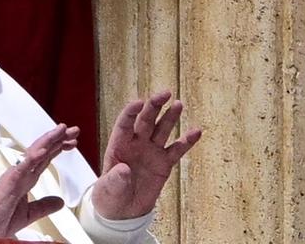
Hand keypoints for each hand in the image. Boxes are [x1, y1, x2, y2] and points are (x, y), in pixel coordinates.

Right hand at [0, 123, 78, 237]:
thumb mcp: (29, 213)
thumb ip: (44, 205)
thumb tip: (60, 202)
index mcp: (26, 179)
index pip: (45, 159)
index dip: (58, 148)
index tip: (72, 142)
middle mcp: (21, 173)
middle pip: (42, 151)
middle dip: (58, 139)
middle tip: (73, 130)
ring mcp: (15, 176)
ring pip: (34, 153)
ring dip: (48, 141)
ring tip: (61, 130)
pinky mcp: (9, 183)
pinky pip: (22, 168)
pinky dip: (32, 158)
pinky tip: (43, 150)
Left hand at [93, 90, 201, 219]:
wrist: (122, 210)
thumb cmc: (110, 196)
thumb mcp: (108, 189)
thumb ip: (115, 179)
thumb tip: (123, 169)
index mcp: (118, 146)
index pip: (124, 124)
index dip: (131, 112)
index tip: (139, 102)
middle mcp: (135, 144)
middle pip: (145, 121)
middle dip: (154, 106)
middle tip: (165, 93)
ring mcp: (151, 152)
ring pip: (162, 130)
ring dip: (170, 117)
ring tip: (178, 104)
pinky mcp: (164, 164)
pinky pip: (176, 150)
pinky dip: (187, 141)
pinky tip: (196, 131)